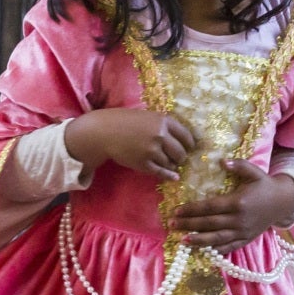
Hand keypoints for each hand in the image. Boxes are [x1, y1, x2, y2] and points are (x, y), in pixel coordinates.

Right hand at [63, 109, 195, 180]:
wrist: (104, 131)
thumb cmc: (125, 121)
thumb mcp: (147, 117)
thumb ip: (163, 126)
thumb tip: (181, 139)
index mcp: (163, 121)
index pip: (186, 136)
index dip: (189, 144)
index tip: (190, 148)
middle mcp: (160, 135)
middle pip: (181, 152)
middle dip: (181, 157)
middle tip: (179, 158)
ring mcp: (152, 151)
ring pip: (171, 163)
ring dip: (172, 165)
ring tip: (170, 164)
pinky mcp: (144, 164)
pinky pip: (161, 172)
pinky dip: (169, 176)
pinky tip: (174, 177)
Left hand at [173, 159, 293, 249]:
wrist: (283, 202)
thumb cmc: (265, 186)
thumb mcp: (254, 172)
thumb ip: (238, 165)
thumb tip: (221, 160)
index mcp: (238, 202)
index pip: (210, 207)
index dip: (192, 209)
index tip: (177, 210)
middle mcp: (239, 219)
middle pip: (209, 224)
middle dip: (189, 224)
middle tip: (172, 224)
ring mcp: (242, 232)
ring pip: (216, 239)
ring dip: (198, 240)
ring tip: (182, 240)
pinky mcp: (246, 239)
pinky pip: (228, 247)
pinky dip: (215, 250)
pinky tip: (202, 251)